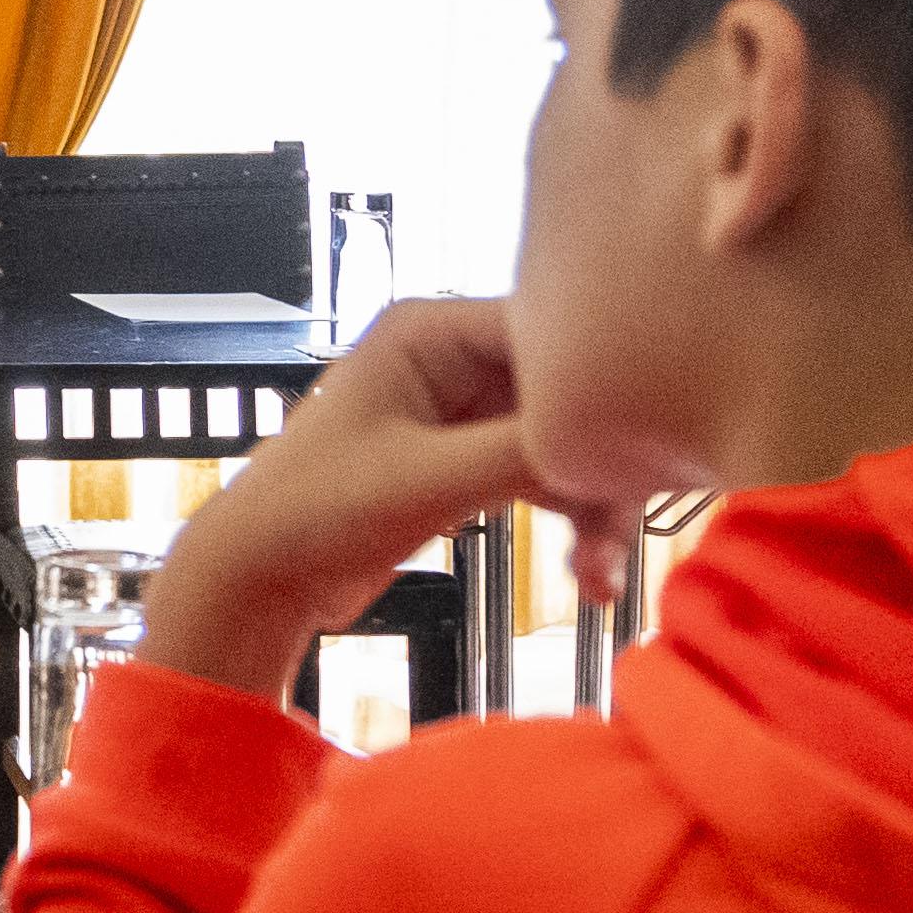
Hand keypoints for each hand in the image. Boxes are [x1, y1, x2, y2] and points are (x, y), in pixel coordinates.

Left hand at [137, 299, 591, 703]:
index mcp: (430, 330)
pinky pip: (544, 477)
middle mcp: (450, 357)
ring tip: (600, 574)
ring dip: (593, 504)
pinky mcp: (465, 462)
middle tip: (623, 527)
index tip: (656, 443)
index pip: (554, 332)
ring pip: (564, 442)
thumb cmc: (313, 513)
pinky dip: (570, 521)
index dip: (607, 386)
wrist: (256, 582)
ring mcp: (460, 411)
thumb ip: (526, 452)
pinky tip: (589, 576)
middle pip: (569, 393)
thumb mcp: (430, 479)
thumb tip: (626, 441)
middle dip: (602, 462)